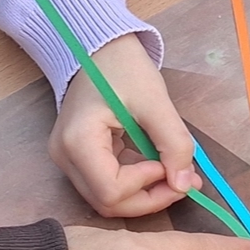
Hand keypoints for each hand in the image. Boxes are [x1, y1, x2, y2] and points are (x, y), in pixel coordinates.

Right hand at [50, 35, 201, 217]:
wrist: (99, 48)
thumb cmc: (123, 67)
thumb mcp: (155, 101)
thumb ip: (173, 143)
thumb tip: (185, 185)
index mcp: (78, 141)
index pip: (111, 191)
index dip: (147, 187)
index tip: (171, 165)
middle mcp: (65, 156)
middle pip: (107, 202)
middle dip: (149, 198)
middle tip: (183, 181)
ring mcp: (67, 158)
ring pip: (107, 199)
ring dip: (144, 194)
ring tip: (175, 173)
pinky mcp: (77, 157)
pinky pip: (106, 183)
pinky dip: (135, 182)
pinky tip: (156, 165)